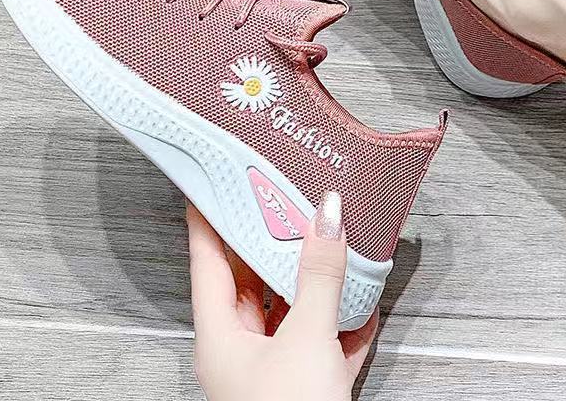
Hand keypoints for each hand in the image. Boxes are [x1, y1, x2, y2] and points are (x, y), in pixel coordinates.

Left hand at [187, 192, 378, 400]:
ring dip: (310, 280)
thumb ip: (319, 276)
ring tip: (325, 242)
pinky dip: (339, 317)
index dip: (209, 219)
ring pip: (288, 310)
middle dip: (270, 242)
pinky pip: (320, 339)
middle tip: (282, 203)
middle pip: (250, 281)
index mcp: (220, 337)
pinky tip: (359, 299)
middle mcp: (240, 352)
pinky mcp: (305, 386)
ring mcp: (272, 369)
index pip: (207, 261)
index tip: (215, 184)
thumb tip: (326, 220)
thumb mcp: (307, 336)